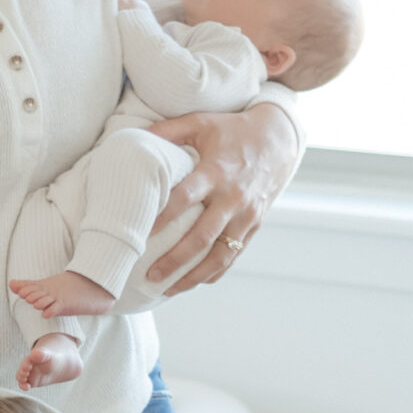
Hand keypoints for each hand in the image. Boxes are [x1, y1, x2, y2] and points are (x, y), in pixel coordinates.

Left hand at [144, 98, 301, 292]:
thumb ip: (168, 131)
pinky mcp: (254, 225)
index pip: (186, 198)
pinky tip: (194, 282)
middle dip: (174, 260)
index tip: (141, 235)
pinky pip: (233, 255)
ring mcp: (246, 215)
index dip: (163, 217)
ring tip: (168, 289)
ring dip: (193, 276)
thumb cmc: (232, 130)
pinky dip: (214, 272)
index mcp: (216, 172)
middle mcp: (232, 197)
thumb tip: (133, 135)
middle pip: (201, 237)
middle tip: (150, 275)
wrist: (278, 139)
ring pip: (219, 255)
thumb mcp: (201, 123)